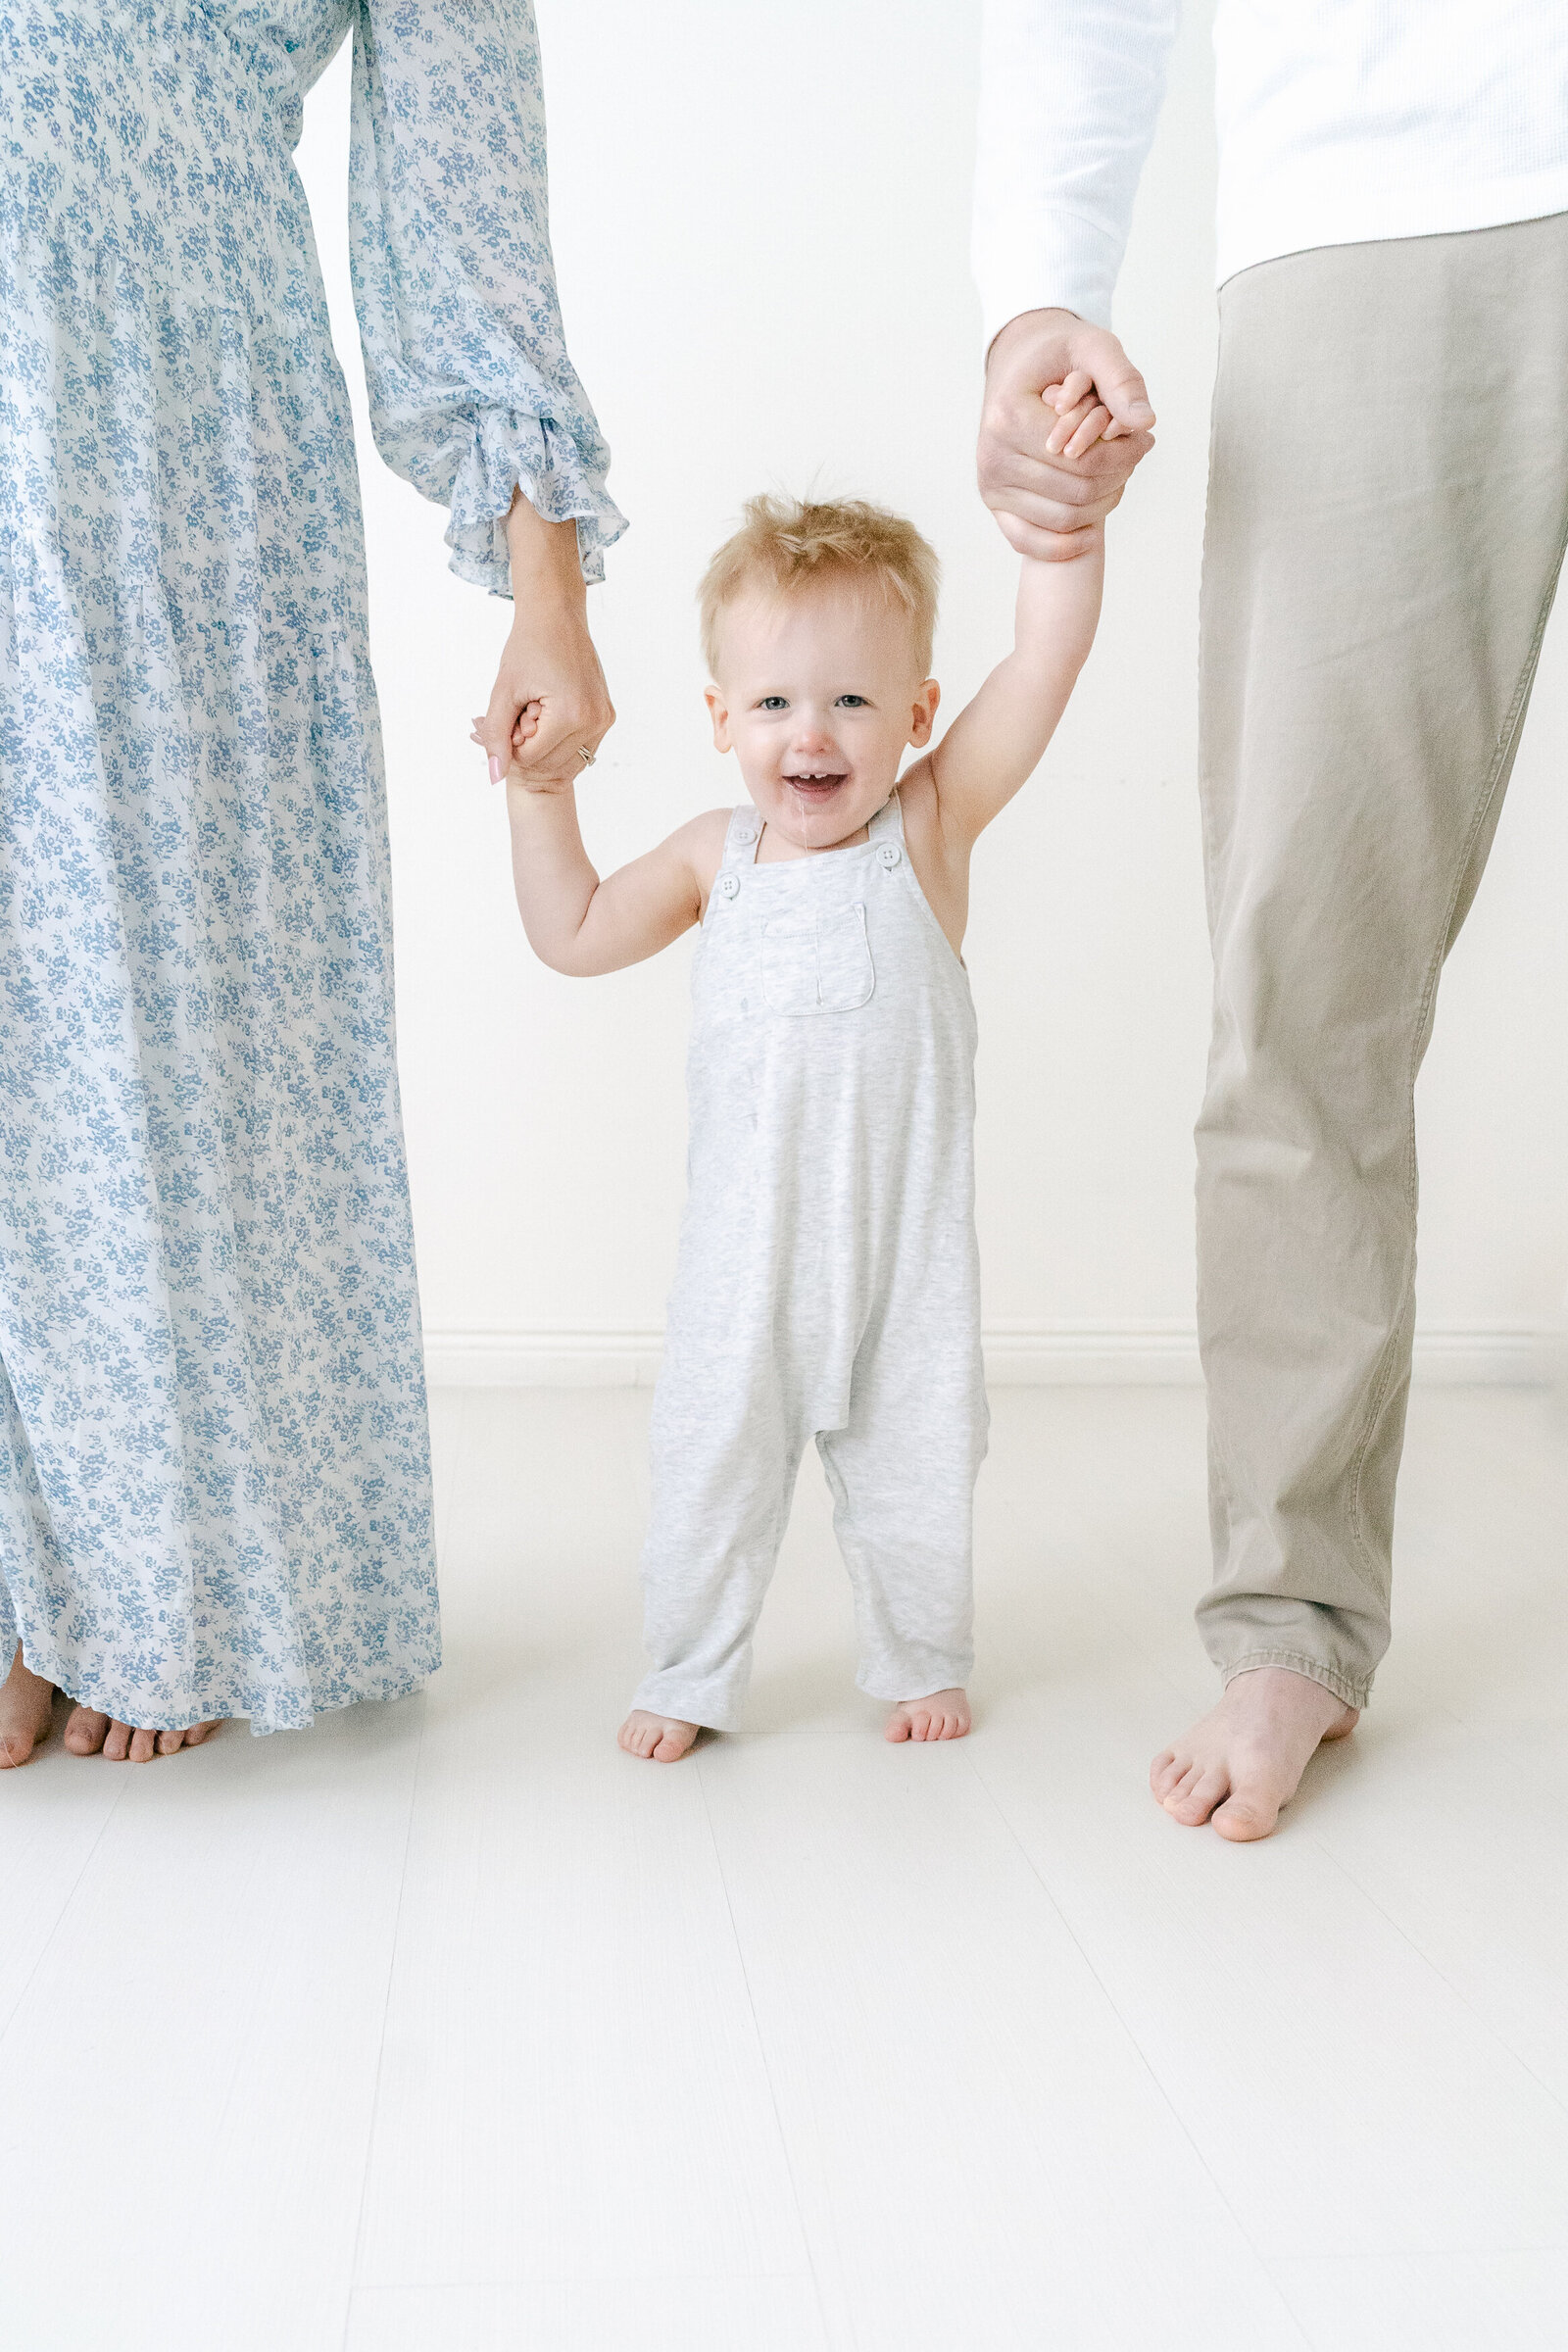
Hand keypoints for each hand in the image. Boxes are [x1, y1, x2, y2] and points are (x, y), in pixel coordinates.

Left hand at [471, 496, 614, 786]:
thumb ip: (495, 736)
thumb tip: (494, 777)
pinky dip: (558, 744)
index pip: (531, 759)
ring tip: (529, 716)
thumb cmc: (528, 646)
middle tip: (512, 719)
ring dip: (542, 750)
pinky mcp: (606, 717)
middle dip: (525, 752)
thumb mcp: (504, 691)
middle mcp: (594, 721)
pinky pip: (580, 749)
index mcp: (570, 714)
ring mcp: (604, 720)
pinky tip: (544, 719)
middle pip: (550, 766)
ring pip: (567, 763)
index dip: (509, 748)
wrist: (557, 616)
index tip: (499, 723)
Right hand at [978, 309, 1154, 560]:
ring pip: (1064, 519)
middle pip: (1077, 492)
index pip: (1083, 459)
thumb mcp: (1092, 347)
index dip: (1124, 455)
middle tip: (1135, 457)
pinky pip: (1030, 542)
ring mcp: (990, 484)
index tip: (1145, 440)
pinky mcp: (994, 503)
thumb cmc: (1056, 355)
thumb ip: (1121, 380)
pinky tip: (1092, 527)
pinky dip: (1066, 544)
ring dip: (1101, 504)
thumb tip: (1145, 422)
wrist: (1018, 362)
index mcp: (1009, 417)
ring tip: (1117, 474)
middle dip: (1117, 477)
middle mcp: (992, 455)